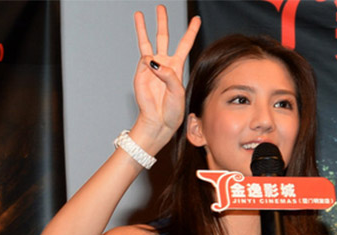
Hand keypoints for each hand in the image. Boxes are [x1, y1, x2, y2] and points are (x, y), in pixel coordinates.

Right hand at [130, 5, 200, 148]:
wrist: (158, 121)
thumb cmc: (171, 110)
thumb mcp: (178, 90)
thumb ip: (168, 74)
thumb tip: (152, 62)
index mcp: (176, 66)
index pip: (185, 44)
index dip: (190, 31)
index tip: (196, 19)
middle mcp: (163, 64)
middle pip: (163, 37)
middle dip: (162, 22)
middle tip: (160, 8)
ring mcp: (150, 68)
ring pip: (147, 43)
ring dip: (143, 29)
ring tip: (139, 15)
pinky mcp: (140, 74)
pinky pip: (144, 60)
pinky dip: (148, 60)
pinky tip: (152, 65)